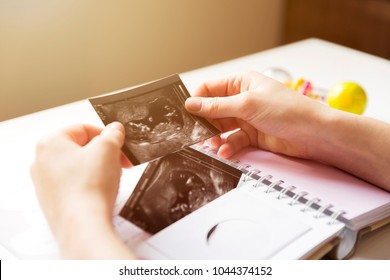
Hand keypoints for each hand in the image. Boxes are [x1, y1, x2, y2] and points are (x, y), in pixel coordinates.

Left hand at [30, 122, 133, 258]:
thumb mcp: (108, 149)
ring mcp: (45, 183)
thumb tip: (114, 129)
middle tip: (119, 163)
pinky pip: (75, 185)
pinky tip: (101, 192)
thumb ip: (112, 134)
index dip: (107, 135)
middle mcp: (42, 161)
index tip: (120, 144)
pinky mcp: (52, 201)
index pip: (84, 129)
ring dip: (99, 169)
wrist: (83, 225)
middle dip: (104, 154)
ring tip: (112, 179)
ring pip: (79, 167)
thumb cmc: (90, 185)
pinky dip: (90, 185)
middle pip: (81, 148)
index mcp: (50, 142)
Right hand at [185, 71, 328, 159]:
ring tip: (212, 145)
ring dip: (215, 137)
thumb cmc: (287, 110)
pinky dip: (227, 146)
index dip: (196, 100)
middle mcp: (241, 99)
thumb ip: (217, 106)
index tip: (186, 114)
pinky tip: (225, 151)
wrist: (313, 134)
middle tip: (197, 134)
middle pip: (212, 110)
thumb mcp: (247, 105)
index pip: (209, 89)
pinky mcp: (251, 135)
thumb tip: (191, 104)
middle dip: (205, 123)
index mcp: (240, 83)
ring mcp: (246, 118)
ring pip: (221, 127)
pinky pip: (232, 140)